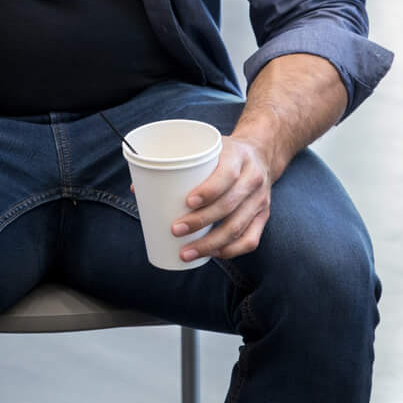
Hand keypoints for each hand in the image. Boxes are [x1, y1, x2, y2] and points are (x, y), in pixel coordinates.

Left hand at [172, 135, 277, 261]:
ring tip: (187, 252)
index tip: (186, 202)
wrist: (262, 154)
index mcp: (238, 157)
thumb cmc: (226, 154)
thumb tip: (138, 189)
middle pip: (229, 205)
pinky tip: (212, 254)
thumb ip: (178, 166)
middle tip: (175, 230)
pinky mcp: (263, 216)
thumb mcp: (209, 149)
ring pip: (238, 227)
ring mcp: (260, 200)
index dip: (208, 191)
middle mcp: (253, 179)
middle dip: (200, 221)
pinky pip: (250, 240)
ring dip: (211, 244)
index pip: (227, 175)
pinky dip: (230, 251)